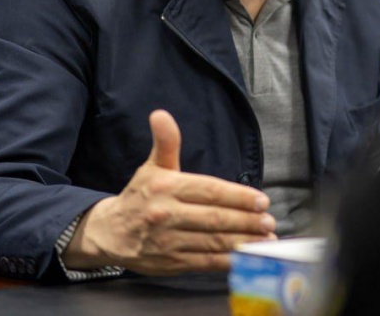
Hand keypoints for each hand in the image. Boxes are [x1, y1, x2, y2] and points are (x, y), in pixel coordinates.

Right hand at [62, 109, 276, 274]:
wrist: (110, 233)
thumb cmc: (140, 196)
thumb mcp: (152, 166)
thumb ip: (166, 143)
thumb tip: (161, 114)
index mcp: (166, 187)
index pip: (209, 191)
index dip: (238, 196)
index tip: (262, 200)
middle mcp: (167, 214)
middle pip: (215, 218)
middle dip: (246, 220)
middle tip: (269, 220)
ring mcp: (169, 241)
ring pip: (213, 242)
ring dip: (243, 241)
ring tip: (266, 237)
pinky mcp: (172, 263)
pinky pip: (205, 262)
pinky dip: (228, 260)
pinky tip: (247, 255)